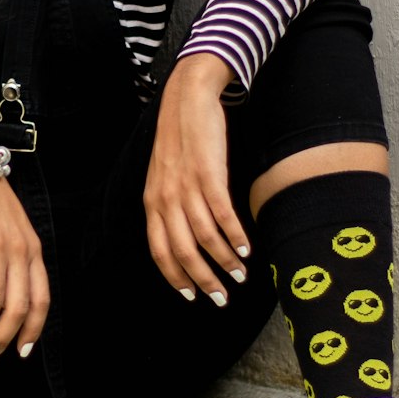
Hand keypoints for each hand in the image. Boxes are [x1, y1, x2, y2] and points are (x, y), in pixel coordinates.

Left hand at [143, 54, 250, 304]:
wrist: (187, 99)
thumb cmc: (180, 140)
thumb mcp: (164, 176)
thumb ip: (170, 205)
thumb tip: (185, 237)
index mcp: (152, 202)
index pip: (159, 251)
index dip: (175, 278)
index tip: (192, 296)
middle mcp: (165, 198)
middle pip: (182, 252)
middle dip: (203, 280)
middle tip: (221, 298)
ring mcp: (186, 186)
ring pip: (204, 237)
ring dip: (224, 261)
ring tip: (240, 275)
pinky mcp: (208, 174)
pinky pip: (222, 214)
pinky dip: (235, 235)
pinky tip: (246, 248)